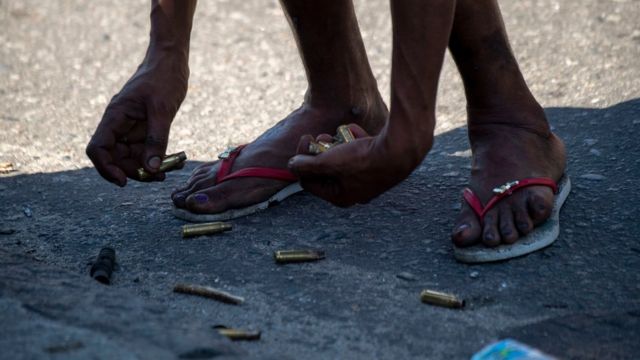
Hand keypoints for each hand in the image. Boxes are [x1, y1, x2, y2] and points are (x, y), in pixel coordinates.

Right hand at [86, 52, 187, 185]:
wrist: (171, 62)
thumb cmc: (163, 78)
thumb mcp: (162, 110)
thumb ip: (157, 139)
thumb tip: (151, 169)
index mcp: (115, 117)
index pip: (98, 149)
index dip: (106, 168)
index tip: (124, 181)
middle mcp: (119, 125)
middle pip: (115, 158)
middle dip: (133, 171)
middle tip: (158, 178)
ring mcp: (131, 128)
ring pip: (131, 157)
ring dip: (148, 168)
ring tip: (169, 171)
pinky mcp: (144, 129)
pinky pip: (146, 150)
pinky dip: (157, 159)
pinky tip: (173, 163)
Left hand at [288, 124, 418, 206]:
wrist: (400, 148)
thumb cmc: (364, 159)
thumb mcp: (329, 161)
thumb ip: (306, 164)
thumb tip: (291, 165)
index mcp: (341, 197)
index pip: (309, 181)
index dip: (302, 159)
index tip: (306, 139)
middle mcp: (355, 192)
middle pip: (326, 171)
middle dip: (320, 151)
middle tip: (321, 136)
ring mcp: (367, 179)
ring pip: (342, 160)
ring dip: (336, 145)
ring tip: (338, 134)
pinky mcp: (377, 165)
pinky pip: (358, 153)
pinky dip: (354, 141)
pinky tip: (355, 131)